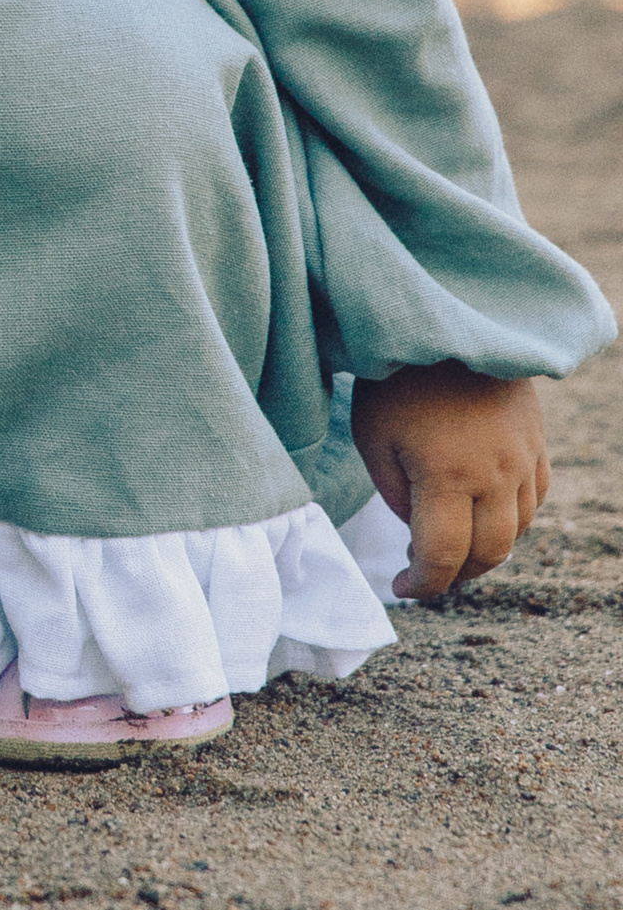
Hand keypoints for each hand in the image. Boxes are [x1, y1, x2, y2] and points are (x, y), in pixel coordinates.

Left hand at [352, 362, 549, 601]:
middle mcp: (493, 474)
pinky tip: (482, 512)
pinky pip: (533, 500)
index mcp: (446, 475)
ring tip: (452, 543)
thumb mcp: (373, 437)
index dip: (421, 584)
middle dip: (455, 574)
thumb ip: (395, 495)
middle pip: (488, 554)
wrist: (451, 322)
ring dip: (485, 549)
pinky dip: (509, 519)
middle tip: (425, 571)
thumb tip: (418, 530)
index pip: (442, 556)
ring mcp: (522, 459)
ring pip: (516, 531)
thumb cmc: (398, 379)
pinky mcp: (536, 443)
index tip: (400, 587)